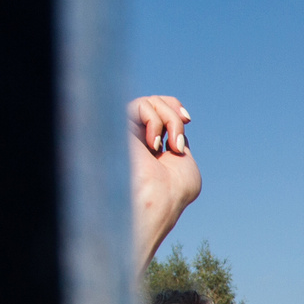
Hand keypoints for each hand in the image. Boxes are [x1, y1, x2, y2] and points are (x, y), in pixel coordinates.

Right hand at [129, 94, 199, 268]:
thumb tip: (176, 121)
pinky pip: (138, 105)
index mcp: (149, 145)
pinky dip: (155, 120)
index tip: (187, 119)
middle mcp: (134, 137)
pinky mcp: (116, 127)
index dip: (174, 107)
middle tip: (177, 143)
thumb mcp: (184, 163)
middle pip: (153, 101)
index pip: (157, 108)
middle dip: (173, 113)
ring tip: (168, 147)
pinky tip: (153, 144)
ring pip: (147, 102)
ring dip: (168, 119)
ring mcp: (125, 132)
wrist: (157, 202)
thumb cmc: (173, 191)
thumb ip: (177, 139)